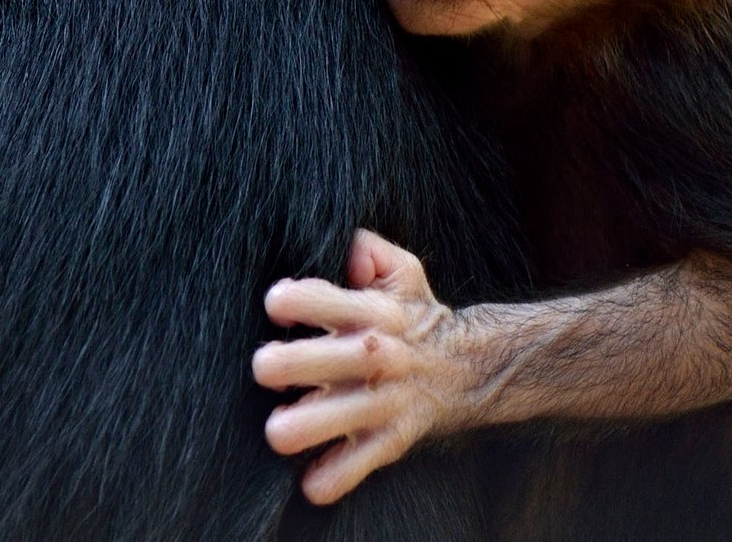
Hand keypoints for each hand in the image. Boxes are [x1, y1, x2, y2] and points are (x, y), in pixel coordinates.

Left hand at [252, 229, 467, 503]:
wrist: (468, 367)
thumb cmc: (414, 314)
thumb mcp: (402, 270)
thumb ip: (369, 250)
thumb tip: (345, 252)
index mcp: (378, 311)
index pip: (336, 300)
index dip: (303, 299)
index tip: (276, 304)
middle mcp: (383, 355)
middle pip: (341, 358)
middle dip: (299, 362)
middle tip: (263, 365)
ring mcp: (389, 400)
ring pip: (350, 416)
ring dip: (313, 424)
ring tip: (278, 431)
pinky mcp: (393, 439)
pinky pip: (366, 461)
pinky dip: (340, 475)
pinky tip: (312, 481)